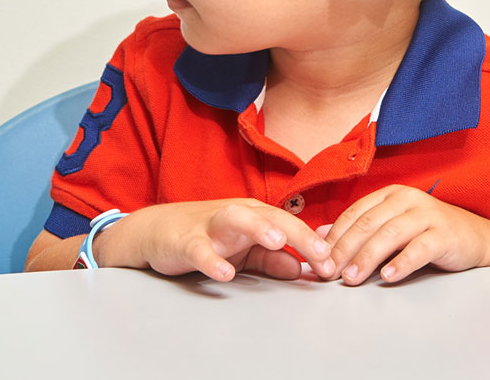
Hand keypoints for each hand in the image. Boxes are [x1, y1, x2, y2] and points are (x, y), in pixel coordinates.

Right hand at [100, 199, 335, 281]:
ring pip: (237, 220)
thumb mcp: (243, 250)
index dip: (315, 245)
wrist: (155, 230)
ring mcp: (210, 226)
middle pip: (272, 217)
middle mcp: (236, 215)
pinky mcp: (185, 240)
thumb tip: (301, 271)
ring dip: (257, 228)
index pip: (291, 225)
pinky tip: (224, 273)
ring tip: (277, 242)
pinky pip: (199, 250)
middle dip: (299, 236)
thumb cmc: (204, 236)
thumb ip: (272, 260)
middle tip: (322, 257)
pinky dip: (211, 260)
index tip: (335, 267)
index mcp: (254, 215)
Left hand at [323, 185, 489, 284]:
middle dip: (344, 249)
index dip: (333, 236)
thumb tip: (319, 234)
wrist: (476, 238)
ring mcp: (428, 214)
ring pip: (389, 235)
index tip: (317, 258)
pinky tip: (387, 277)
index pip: (353, 214)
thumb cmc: (427, 233)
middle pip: (367, 224)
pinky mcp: (446, 234)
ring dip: (366, 258)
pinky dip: (401, 263)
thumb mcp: (391, 226)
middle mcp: (406, 199)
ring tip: (351, 278)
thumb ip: (359, 229)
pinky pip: (420, 248)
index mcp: (388, 194)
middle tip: (329, 272)